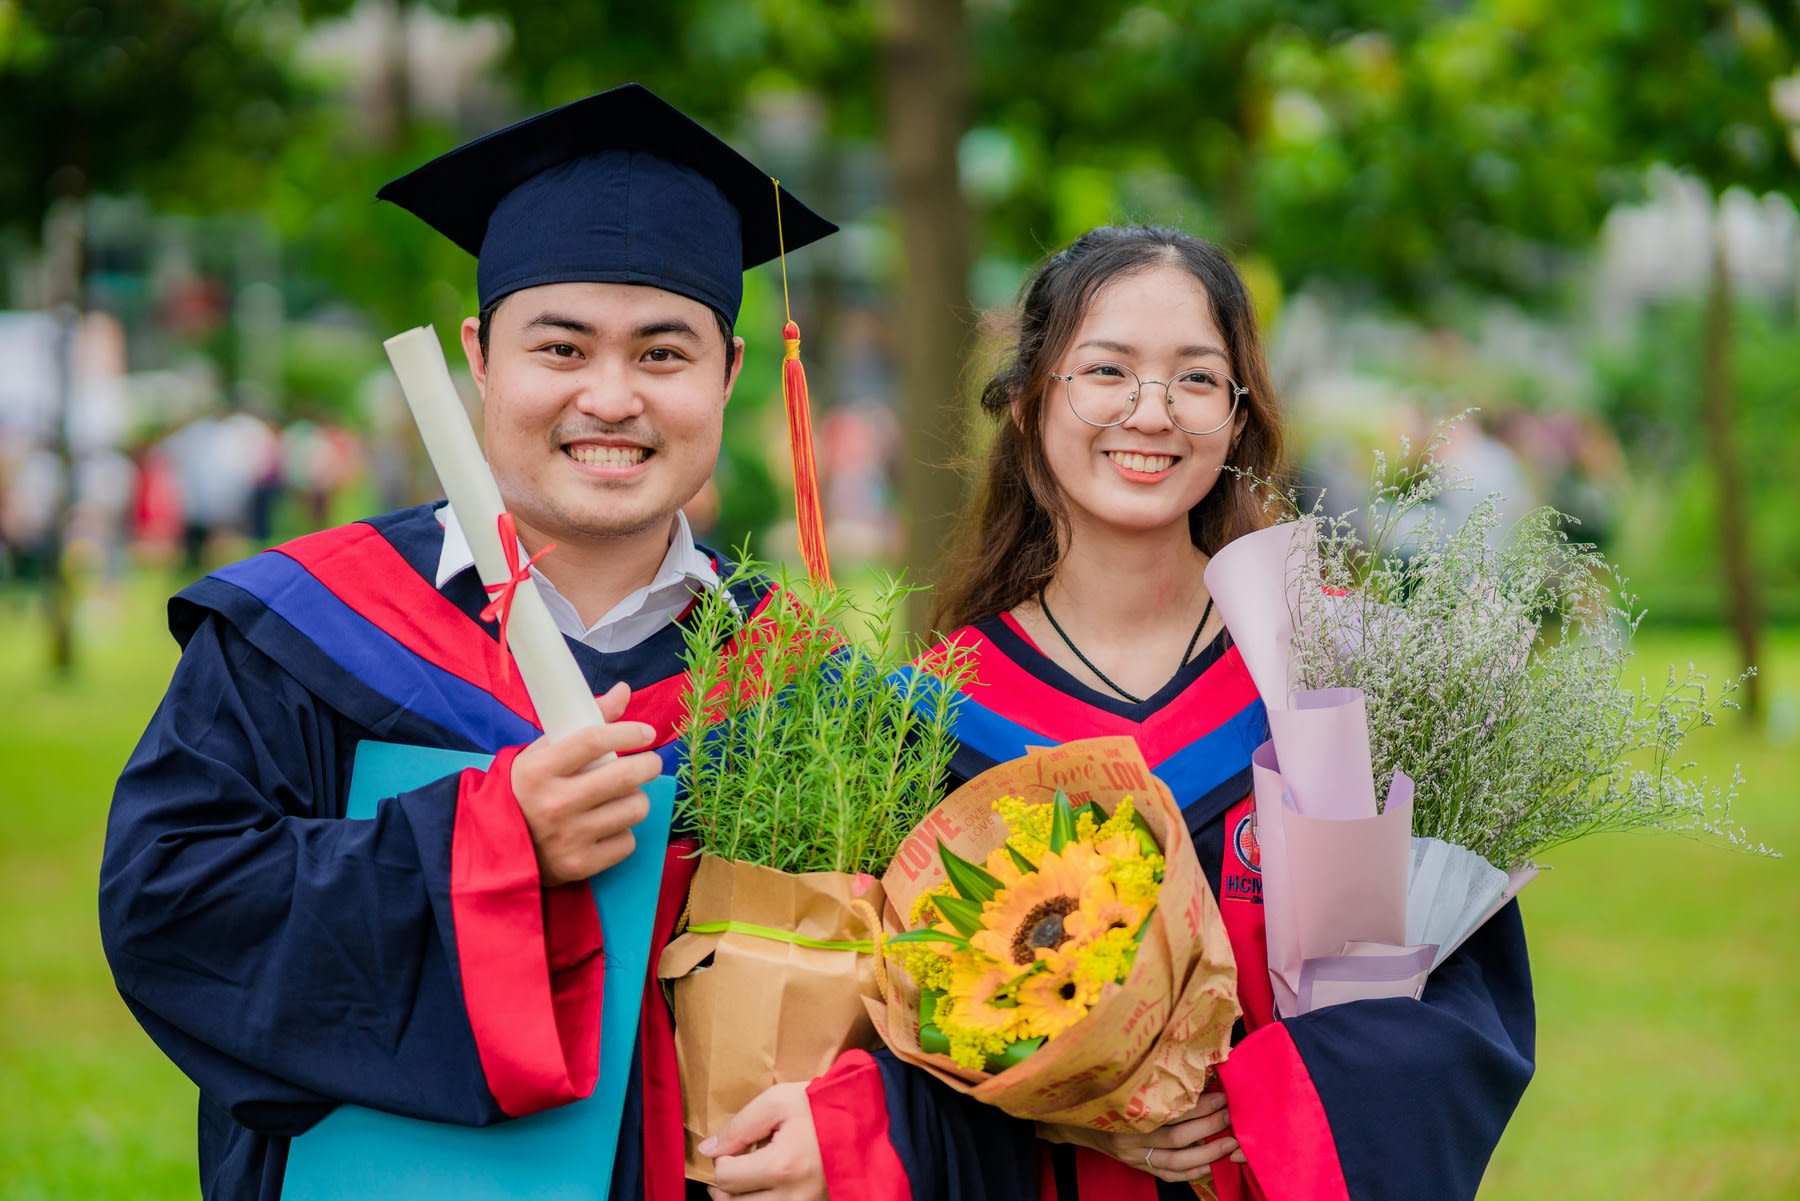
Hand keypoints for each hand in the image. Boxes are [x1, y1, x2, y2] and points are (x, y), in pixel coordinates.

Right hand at [509, 681, 660, 885]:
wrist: (495, 847)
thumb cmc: (526, 791)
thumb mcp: (542, 753)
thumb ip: (585, 722)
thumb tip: (623, 691)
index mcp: (539, 770)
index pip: (594, 741)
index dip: (627, 733)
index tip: (646, 733)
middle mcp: (554, 803)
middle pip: (624, 776)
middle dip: (648, 765)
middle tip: (649, 763)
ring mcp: (568, 837)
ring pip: (633, 808)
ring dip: (635, 799)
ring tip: (622, 797)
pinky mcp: (579, 865)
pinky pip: (627, 842)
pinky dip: (624, 832)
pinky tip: (607, 826)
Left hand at [699, 1082, 825, 1199]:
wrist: (867, 1122)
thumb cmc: (824, 1107)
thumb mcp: (779, 1101)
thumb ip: (740, 1126)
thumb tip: (709, 1150)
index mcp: (783, 1167)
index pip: (726, 1178)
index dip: (721, 1160)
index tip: (733, 1148)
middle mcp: (793, 1197)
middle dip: (725, 1185)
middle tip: (733, 1165)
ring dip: (740, 1198)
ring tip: (747, 1178)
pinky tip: (766, 1187)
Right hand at [1042, 1092, 1246, 1183]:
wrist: (1074, 1118)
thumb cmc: (1104, 1094)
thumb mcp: (1123, 1081)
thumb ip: (1153, 1079)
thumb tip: (1195, 1069)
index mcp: (1127, 1109)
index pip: (1170, 1109)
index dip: (1199, 1103)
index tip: (1221, 1092)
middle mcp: (1129, 1137)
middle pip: (1176, 1137)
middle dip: (1209, 1126)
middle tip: (1230, 1114)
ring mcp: (1132, 1155)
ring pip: (1176, 1161)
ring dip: (1207, 1153)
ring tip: (1230, 1143)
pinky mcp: (1136, 1166)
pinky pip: (1167, 1175)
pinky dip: (1190, 1173)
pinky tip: (1209, 1166)